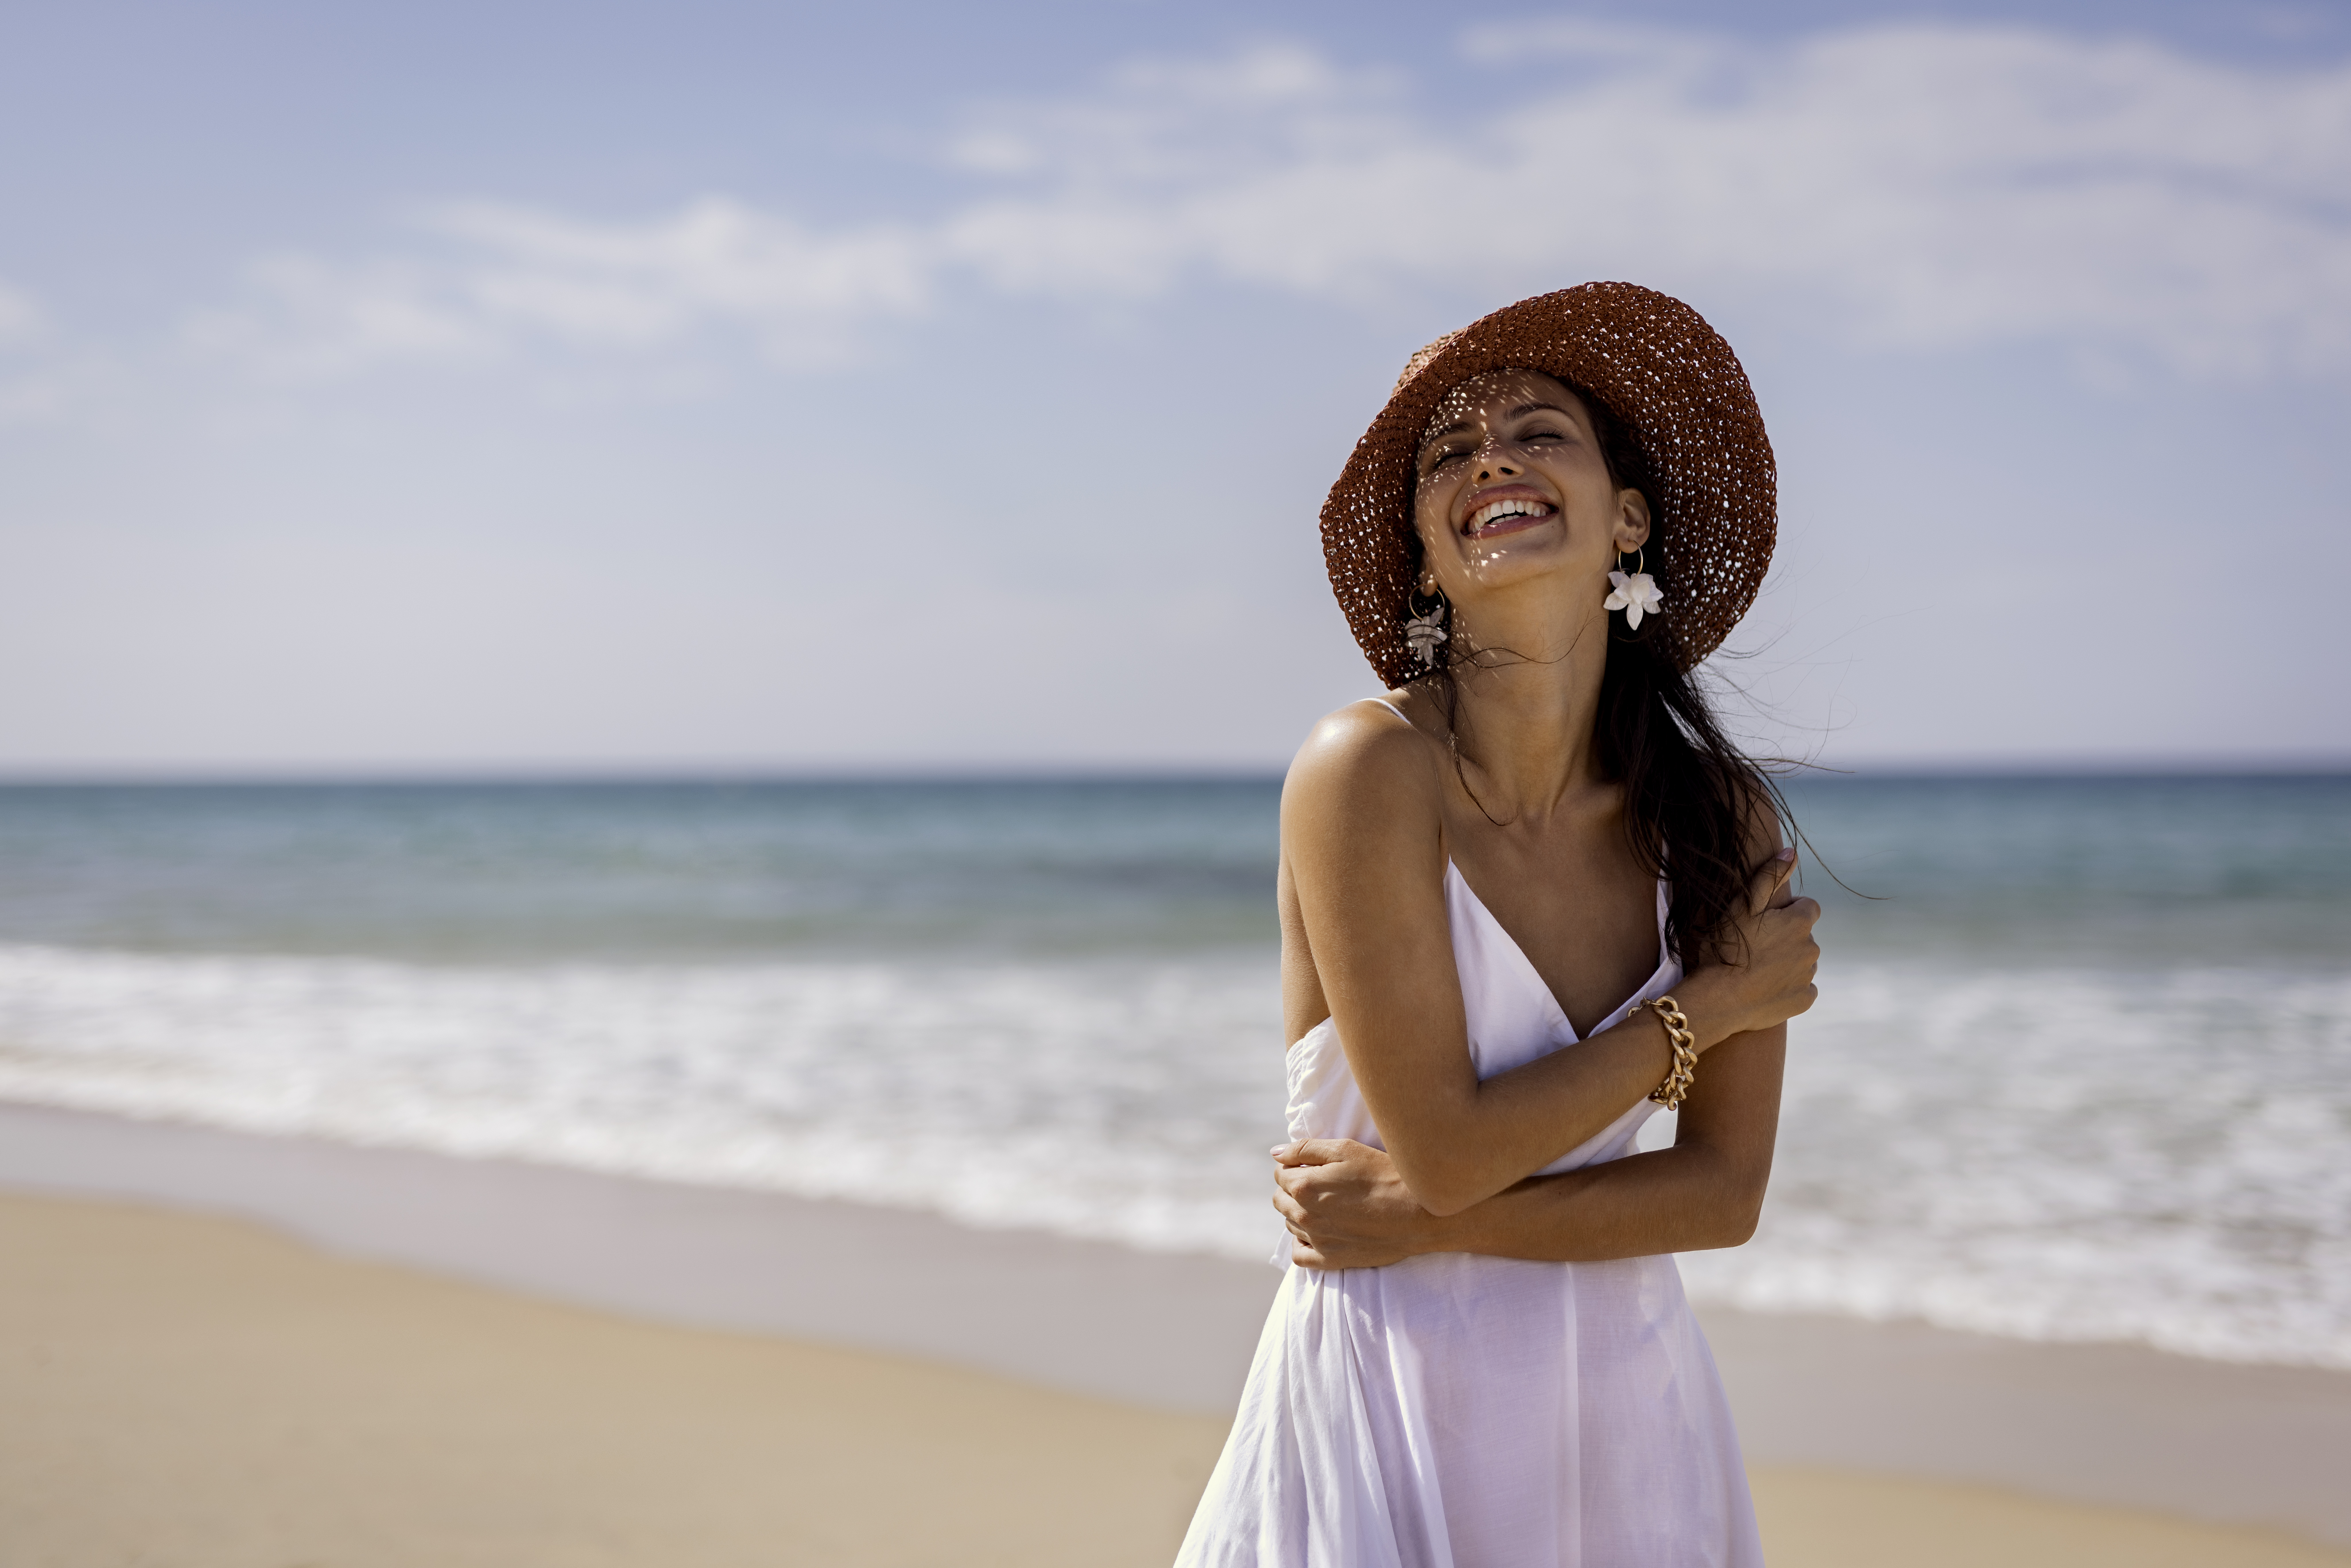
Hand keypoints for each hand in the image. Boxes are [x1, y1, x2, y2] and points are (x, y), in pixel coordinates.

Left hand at [1271, 1139, 1437, 1268]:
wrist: (1417, 1212)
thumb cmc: (1383, 1174)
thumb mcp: (1345, 1149)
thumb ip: (1304, 1149)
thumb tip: (1275, 1153)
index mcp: (1304, 1186)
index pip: (1280, 1174)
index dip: (1294, 1166)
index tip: (1312, 1166)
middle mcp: (1305, 1215)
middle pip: (1281, 1199)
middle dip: (1293, 1188)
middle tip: (1320, 1184)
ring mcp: (1317, 1240)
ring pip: (1290, 1224)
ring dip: (1299, 1212)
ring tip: (1324, 1205)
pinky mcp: (1331, 1260)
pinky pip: (1299, 1256)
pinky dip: (1302, 1243)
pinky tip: (1315, 1233)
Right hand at [1679, 847, 1819, 1047]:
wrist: (1718, 999)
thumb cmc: (1725, 949)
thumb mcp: (1741, 906)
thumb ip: (1769, 876)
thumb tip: (1792, 852)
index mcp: (1800, 923)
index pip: (1808, 907)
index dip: (1787, 912)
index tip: (1764, 922)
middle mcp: (1812, 948)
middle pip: (1804, 936)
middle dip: (1786, 938)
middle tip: (1755, 946)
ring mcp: (1808, 976)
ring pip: (1802, 962)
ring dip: (1786, 962)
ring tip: (1757, 968)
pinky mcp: (1805, 1000)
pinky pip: (1802, 989)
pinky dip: (1788, 987)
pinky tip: (1765, 988)